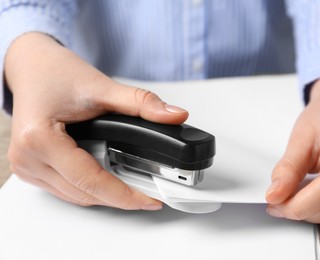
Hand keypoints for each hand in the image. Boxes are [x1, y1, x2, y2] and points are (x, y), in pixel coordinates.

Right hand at [5, 32, 187, 209]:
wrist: (31, 66)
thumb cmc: (54, 72)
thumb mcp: (102, 86)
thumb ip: (141, 103)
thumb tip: (173, 116)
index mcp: (40, 139)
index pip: (90, 180)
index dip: (124, 195)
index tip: (149, 200)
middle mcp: (27, 158)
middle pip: (84, 194)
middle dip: (120, 198)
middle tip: (149, 196)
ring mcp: (26, 166)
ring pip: (75, 196)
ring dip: (106, 196)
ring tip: (135, 190)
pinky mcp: (30, 168)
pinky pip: (66, 190)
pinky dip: (91, 189)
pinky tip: (111, 182)